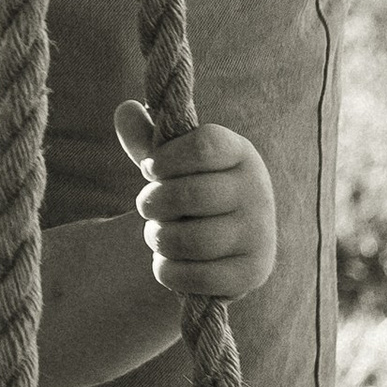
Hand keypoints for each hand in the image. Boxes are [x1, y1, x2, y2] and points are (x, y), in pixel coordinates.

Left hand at [116, 104, 276, 303]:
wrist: (221, 244)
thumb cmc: (188, 190)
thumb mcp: (169, 163)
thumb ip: (145, 138)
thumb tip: (125, 110)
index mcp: (241, 152)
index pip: (203, 145)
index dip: (164, 160)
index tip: (151, 170)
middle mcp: (259, 190)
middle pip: (188, 195)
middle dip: (152, 203)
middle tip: (148, 206)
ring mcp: (261, 234)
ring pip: (189, 240)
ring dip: (157, 239)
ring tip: (157, 234)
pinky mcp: (253, 273)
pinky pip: (196, 277)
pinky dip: (167, 271)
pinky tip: (167, 262)